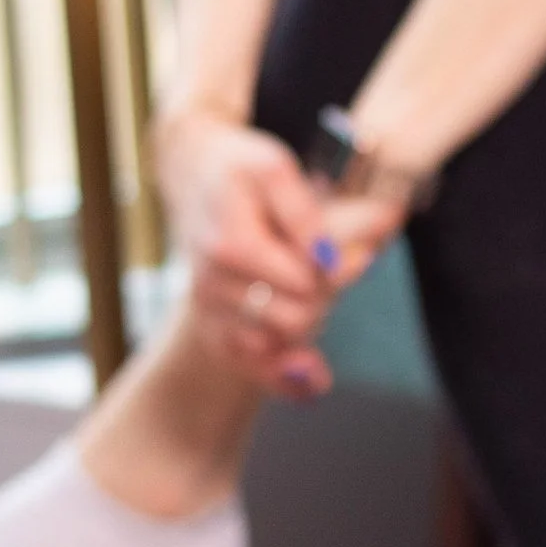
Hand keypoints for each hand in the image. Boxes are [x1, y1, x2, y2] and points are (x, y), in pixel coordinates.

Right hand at [155, 113, 337, 394]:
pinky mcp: (212, 330)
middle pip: (297, 318)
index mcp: (231, 246)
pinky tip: (317, 374)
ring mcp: (209, 311)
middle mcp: (213, 285)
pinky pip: (255, 371)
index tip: (351, 252)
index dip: (338, 269)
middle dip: (325, 298)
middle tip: (332, 270)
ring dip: (308, 327)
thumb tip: (333, 260)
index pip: (306, 283)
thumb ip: (307, 215)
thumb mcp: (275, 170)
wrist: (194, 177)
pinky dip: (290, 376)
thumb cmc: (240, 170)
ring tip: (310, 292)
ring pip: (279, 347)